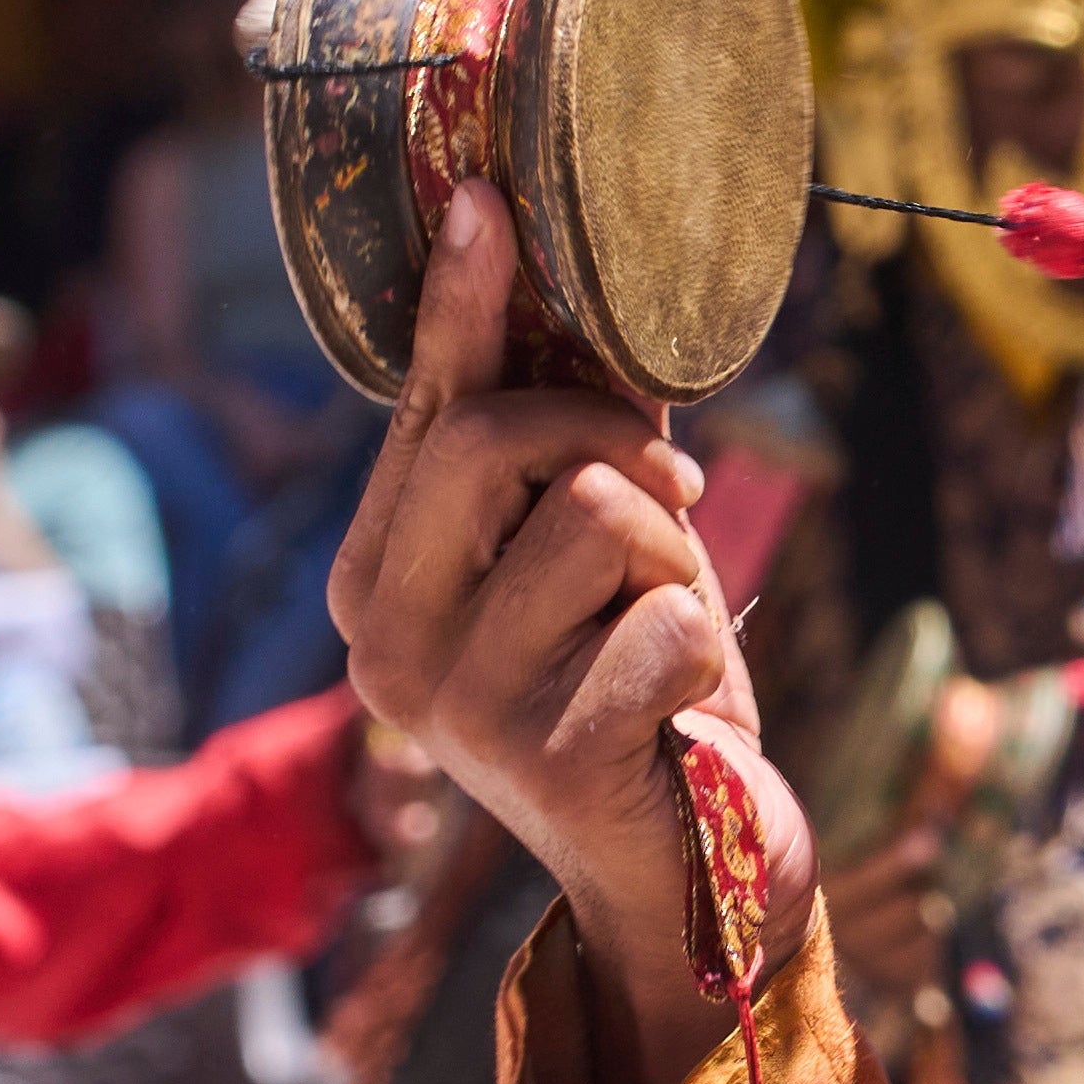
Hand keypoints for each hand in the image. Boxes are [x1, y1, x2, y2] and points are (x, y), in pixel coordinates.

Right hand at [324, 182, 807, 1083]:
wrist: (687, 884)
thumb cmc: (640, 699)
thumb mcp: (598, 561)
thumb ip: (570, 446)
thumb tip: (569, 290)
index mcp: (375, 583)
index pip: (427, 414)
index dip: (465, 305)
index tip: (484, 199)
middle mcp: (384, 644)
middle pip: (501, 439)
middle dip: (619, 448)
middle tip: (674, 502)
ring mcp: (456, 707)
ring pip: (600, 514)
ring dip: (677, 561)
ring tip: (668, 632)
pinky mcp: (548, 756)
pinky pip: (671, 619)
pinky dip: (709, 649)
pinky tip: (682, 713)